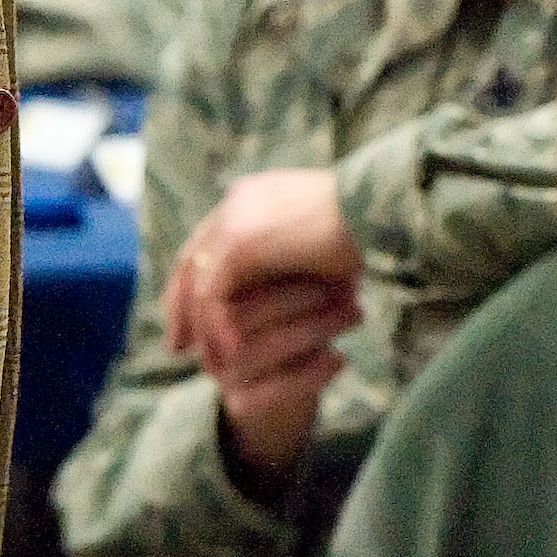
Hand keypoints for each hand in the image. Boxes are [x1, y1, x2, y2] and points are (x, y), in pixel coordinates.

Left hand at [166, 167, 360, 365]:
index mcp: (253, 196)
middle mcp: (236, 201)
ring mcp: (234, 218)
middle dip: (180, 305)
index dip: (197, 282)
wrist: (377, 205)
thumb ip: (290, 262)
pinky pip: (214, 294)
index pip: (208, 242)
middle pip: (190, 259)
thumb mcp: (318, 246)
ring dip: (196, 324)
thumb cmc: (363, 227)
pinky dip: (216, 326)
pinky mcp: (240, 241)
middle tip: (179, 344)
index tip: (196, 318)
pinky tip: (227, 353)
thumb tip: (290, 296)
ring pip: (196, 280)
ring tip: (204, 361)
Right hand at [199, 271, 360, 487]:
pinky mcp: (242, 402)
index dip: (278, 274)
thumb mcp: (288, 285)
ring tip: (355, 313)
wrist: (283, 388)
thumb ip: (285, 264)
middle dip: (298, 297)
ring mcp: (222, 371)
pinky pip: (276, 387)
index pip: (233, 281)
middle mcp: (209, 335)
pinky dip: (313, 372)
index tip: (323, 261)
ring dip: (315, 328)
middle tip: (345, 287)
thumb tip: (320, 229)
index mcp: (212, 301)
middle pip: (245, 313)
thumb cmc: (290, 319)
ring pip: (262, 347)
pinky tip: (341, 358)